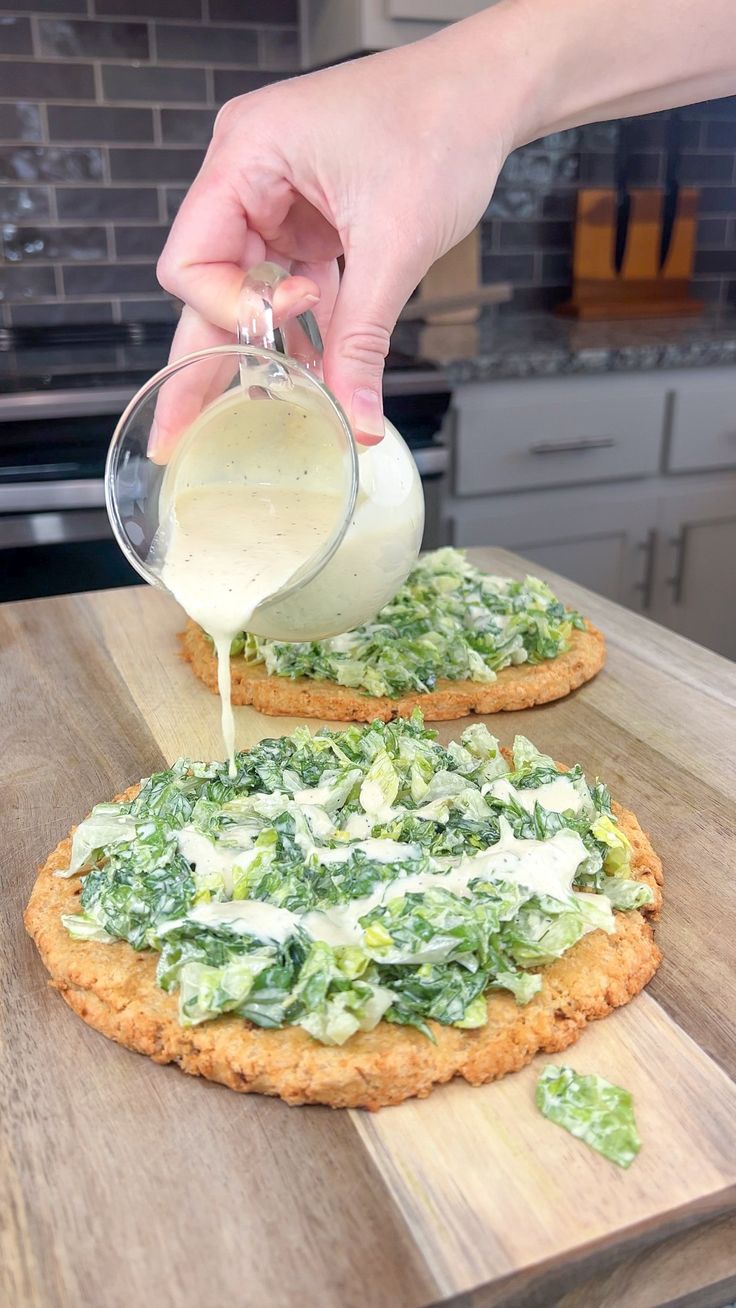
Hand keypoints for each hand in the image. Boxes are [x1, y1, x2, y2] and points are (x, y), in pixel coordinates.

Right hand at [154, 19, 518, 456]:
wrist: (489, 91)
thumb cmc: (441, 122)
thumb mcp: (395, 245)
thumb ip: (362, 338)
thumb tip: (353, 415)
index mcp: (245, 154)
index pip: (192, 262)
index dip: (230, 314)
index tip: (289, 326)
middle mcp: (248, 172)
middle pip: (210, 283)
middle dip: (207, 357)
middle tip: (178, 434)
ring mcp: (276, 195)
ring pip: (251, 289)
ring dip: (269, 344)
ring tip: (264, 405)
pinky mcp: (308, 215)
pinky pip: (290, 282)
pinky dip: (306, 326)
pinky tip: (315, 369)